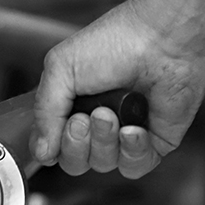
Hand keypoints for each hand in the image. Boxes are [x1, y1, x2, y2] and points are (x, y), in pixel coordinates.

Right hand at [29, 0, 204, 177]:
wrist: (163, 38)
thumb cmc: (115, 42)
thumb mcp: (61, 69)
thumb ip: (44, 113)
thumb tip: (41, 153)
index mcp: (73, 103)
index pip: (53, 144)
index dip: (54, 142)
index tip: (64, 122)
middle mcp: (98, 122)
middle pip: (75, 161)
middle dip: (77, 144)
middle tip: (84, 118)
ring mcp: (126, 133)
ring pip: (103, 164)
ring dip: (104, 141)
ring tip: (112, 114)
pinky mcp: (154, 142)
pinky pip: (134, 166)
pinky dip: (131, 151)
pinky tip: (135, 128)